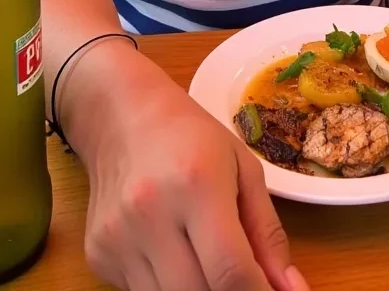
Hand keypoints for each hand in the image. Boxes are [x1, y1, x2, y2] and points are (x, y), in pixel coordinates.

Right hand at [71, 50, 307, 290]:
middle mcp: (151, 213)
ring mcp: (118, 238)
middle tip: (240, 275)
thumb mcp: (243, 168)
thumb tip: (290, 290)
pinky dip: (167, 287)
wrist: (120, 116)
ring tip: (205, 259)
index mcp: (197, 183)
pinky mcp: (98, 255)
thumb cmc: (190, 136)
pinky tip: (171, 252)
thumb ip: (268, 233)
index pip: (231, 272)